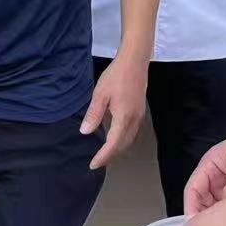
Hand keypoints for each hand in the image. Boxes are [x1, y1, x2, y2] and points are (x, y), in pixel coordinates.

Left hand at [84, 55, 147, 169]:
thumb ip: (93, 115)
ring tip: (104, 153)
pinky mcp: (140, 111)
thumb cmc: (116, 75)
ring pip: (129, 140)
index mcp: (123, 117)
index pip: (113, 144)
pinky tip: (114, 137)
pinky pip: (131, 132)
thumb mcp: (100, 94)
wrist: (135, 62)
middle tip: (97, 162)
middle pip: (122, 145)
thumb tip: (85, 132)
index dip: (103, 156)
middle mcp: (134, 120)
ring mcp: (139, 116)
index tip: (93, 164)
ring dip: (117, 149)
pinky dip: (122, 140)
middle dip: (110, 156)